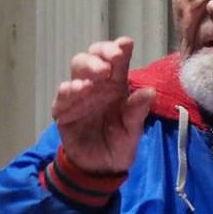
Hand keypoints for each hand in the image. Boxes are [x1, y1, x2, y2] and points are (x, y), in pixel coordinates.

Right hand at [51, 37, 155, 173]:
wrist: (99, 169)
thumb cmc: (119, 144)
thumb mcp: (132, 132)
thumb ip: (137, 112)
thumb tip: (150, 91)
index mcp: (116, 85)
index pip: (117, 61)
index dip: (120, 48)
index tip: (126, 43)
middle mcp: (96, 85)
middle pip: (93, 57)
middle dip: (101, 53)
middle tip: (112, 59)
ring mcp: (78, 96)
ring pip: (77, 69)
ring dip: (87, 67)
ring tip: (98, 74)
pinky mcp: (63, 111)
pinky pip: (62, 96)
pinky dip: (69, 90)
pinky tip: (79, 90)